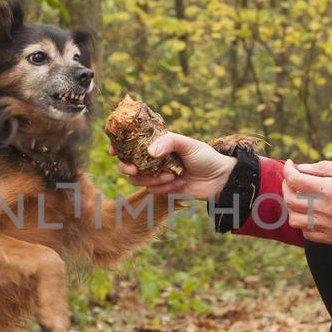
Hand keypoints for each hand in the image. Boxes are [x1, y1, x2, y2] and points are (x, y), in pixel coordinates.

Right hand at [108, 130, 237, 202]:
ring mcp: (156, 173)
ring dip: (151, 179)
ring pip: (138, 179)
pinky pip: (152, 190)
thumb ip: (169, 142)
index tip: (112, 151)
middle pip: (128, 163)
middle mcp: (153, 158)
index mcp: (158, 143)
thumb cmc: (205, 157)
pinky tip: (178, 183)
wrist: (218, 180)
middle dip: (127, 167)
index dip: (119, 146)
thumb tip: (149, 152)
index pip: (133, 142)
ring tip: (171, 175)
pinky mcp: (162, 188)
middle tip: (133, 169)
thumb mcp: (188, 144)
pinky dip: (163, 188)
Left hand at [281, 159, 331, 243]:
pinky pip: (307, 233)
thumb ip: (325, 168)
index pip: (295, 180)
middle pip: (290, 200)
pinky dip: (304, 222)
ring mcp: (327, 227)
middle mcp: (325, 210)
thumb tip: (302, 168)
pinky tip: (312, 213)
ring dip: (293, 207)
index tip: (290, 165)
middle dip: (286, 186)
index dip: (288, 170)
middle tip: (292, 179)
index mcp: (330, 190)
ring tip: (301, 197)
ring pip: (294, 219)